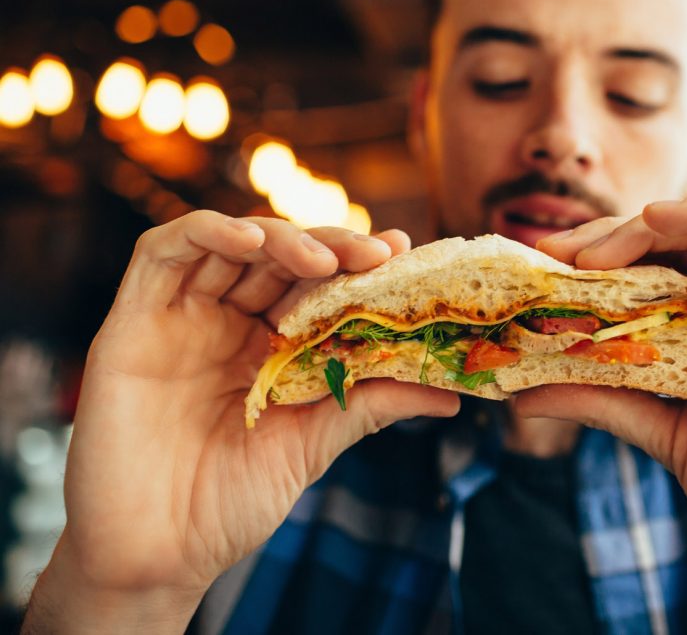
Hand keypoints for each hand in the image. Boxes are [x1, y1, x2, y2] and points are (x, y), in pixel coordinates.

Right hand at [30, 211, 458, 630]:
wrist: (157, 555)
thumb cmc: (230, 502)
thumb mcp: (313, 442)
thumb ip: (371, 403)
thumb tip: (452, 395)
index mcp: (268, 345)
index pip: (314, 283)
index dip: (355, 262)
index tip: (401, 252)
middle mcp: (225, 322)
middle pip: (278, 256)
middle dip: (329, 247)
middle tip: (375, 255)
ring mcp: (179, 317)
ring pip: (228, 243)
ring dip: (280, 237)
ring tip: (324, 259)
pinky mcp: (131, 320)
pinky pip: (160, 254)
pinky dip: (206, 233)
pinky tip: (251, 241)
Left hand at [525, 197, 686, 632]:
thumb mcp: (665, 433)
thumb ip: (603, 402)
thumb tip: (519, 394)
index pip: (663, 266)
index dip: (603, 256)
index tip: (543, 265)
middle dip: (614, 235)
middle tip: (553, 250)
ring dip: (654, 223)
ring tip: (591, 249)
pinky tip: (657, 220)